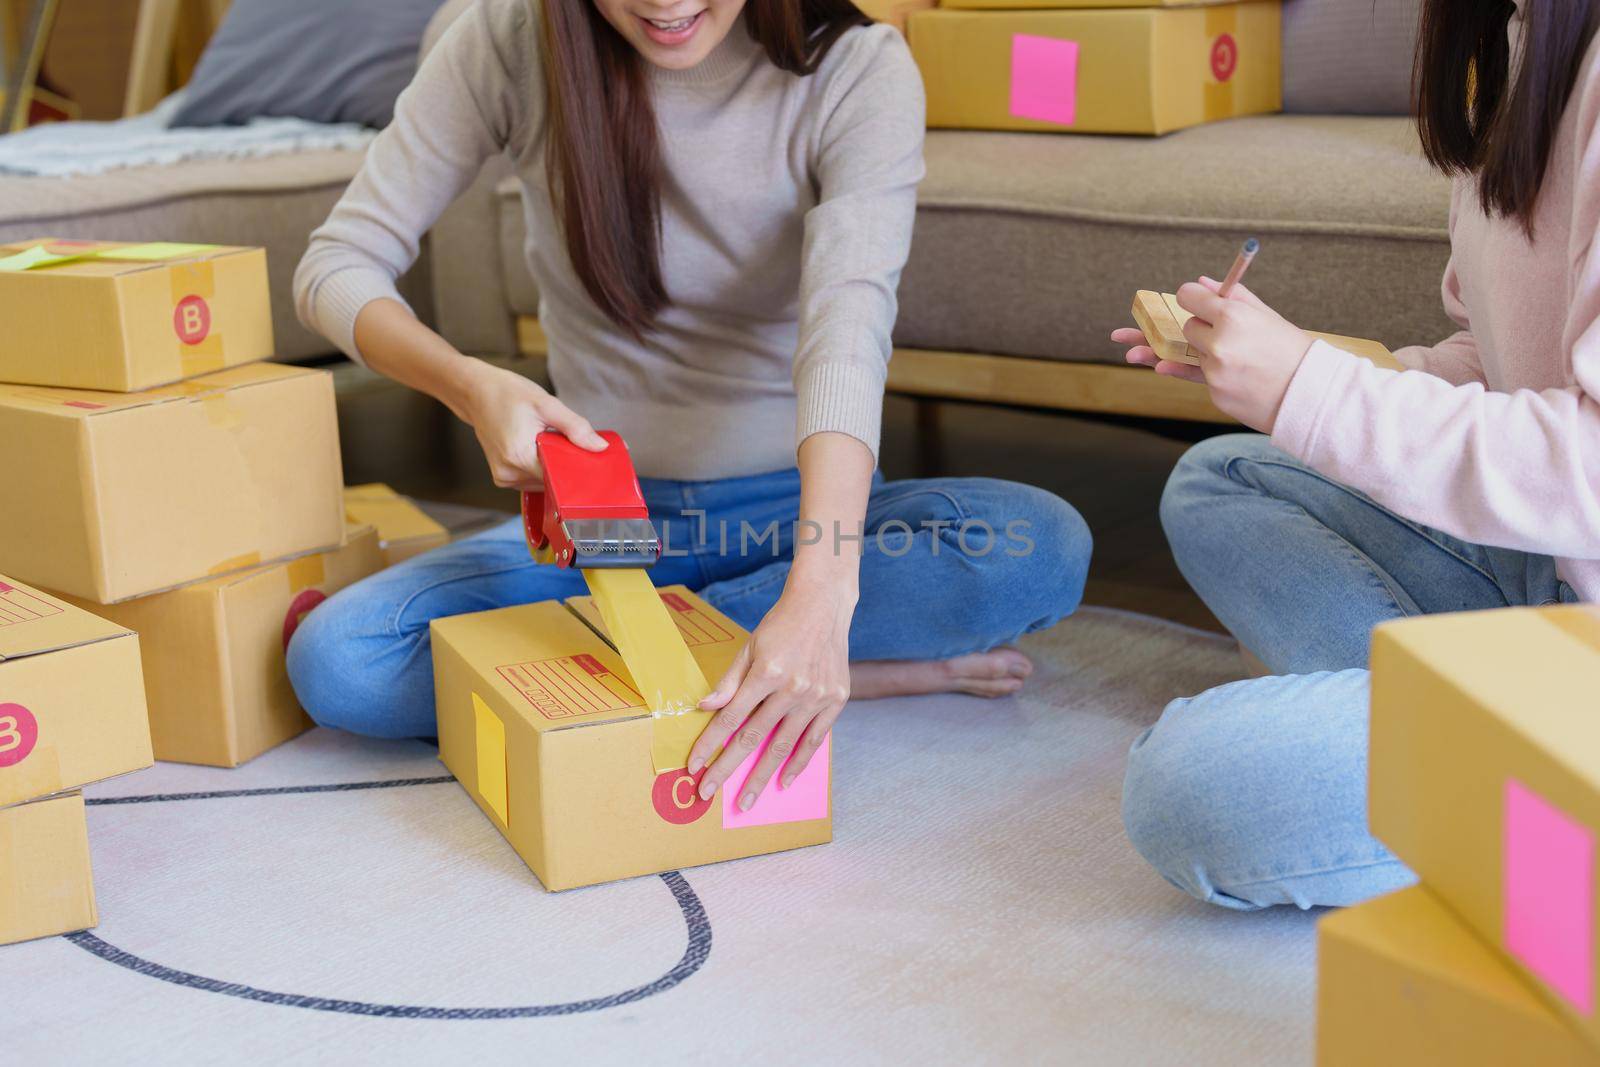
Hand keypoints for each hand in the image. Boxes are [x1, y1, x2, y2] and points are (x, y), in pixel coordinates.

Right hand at [457, 361, 606, 489]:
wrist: (475, 392)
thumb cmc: (508, 394)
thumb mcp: (546, 404)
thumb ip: (575, 427)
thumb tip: (600, 447)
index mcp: (519, 456)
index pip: (560, 478)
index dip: (579, 470)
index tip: (595, 463)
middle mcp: (509, 473)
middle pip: (552, 481)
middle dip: (568, 467)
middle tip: (578, 446)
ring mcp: (504, 478)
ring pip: (544, 482)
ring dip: (555, 467)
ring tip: (555, 443)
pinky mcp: (503, 477)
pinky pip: (532, 479)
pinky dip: (542, 467)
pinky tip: (543, 449)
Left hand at [686, 573, 854, 808]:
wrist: (823, 606)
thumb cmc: (781, 625)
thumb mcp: (749, 646)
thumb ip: (729, 681)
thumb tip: (706, 708)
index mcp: (766, 672)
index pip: (730, 717)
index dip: (709, 744)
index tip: (694, 765)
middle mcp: (793, 687)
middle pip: (753, 738)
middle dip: (727, 769)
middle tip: (708, 792)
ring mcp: (816, 696)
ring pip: (783, 746)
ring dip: (762, 776)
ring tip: (746, 800)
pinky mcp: (835, 701)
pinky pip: (814, 741)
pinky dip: (798, 763)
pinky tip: (783, 781)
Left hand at [1113, 277, 1314, 432]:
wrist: (1311, 394)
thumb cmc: (1292, 350)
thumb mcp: (1266, 316)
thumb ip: (1232, 297)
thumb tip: (1201, 283)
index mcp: (1232, 316)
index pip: (1189, 298)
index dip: (1187, 298)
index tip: (1186, 299)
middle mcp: (1218, 343)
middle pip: (1185, 328)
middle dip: (1196, 328)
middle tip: (1208, 328)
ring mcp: (1214, 372)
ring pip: (1187, 356)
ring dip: (1179, 352)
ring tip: (1135, 349)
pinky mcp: (1214, 394)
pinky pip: (1200, 378)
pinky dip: (1209, 374)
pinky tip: (1192, 369)